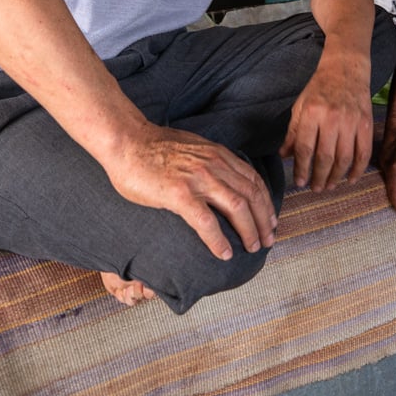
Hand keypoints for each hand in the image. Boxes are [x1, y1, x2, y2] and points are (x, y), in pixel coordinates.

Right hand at [105, 124, 277, 260]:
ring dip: (249, 231)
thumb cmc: (152, 148)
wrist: (125, 141)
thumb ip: (209, 161)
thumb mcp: (192, 148)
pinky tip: (223, 253)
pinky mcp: (179, 194)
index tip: (270, 219)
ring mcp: (198, 178)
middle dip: (264, 220)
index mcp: (218, 154)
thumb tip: (219, 177)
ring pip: (237, 208)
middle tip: (268, 239)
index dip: (266, 202)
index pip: (253, 179)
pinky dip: (218, 240)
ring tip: (252, 248)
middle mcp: (214, 164)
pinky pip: (207, 222)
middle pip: (251, 195)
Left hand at [280, 49, 374, 190]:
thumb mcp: (300, 106)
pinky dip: (358, 169)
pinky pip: (363, 152)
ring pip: (344, 158)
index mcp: (312, 113)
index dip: (301, 169)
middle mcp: (332, 118)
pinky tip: (350, 179)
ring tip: (329, 186)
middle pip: (325, 157)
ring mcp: (351, 121)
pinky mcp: (366, 123)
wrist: (345, 69)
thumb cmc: (319, 88)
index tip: (299, 182)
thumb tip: (284, 156)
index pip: (305, 148)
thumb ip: (293, 132)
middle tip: (315, 189)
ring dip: (336, 177)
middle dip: (319, 177)